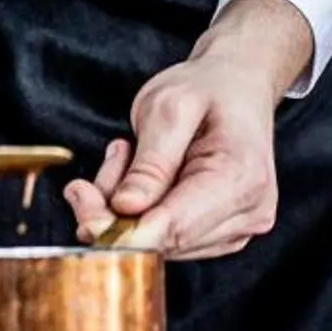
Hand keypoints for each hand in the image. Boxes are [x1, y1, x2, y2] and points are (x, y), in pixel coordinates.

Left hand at [63, 0, 314, 259]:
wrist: (237, 86)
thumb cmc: (208, 89)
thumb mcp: (170, 107)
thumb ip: (150, 162)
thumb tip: (126, 209)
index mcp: (241, 179)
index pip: (175, 228)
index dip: (122, 231)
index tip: (82, 210)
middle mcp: (249, 214)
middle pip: (163, 241)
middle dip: (116, 213)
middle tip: (100, 165)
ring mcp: (237, 230)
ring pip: (158, 244)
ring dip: (126, 210)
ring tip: (129, 155)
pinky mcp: (219, 236)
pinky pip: (165, 238)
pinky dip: (139, 213)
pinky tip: (140, 176)